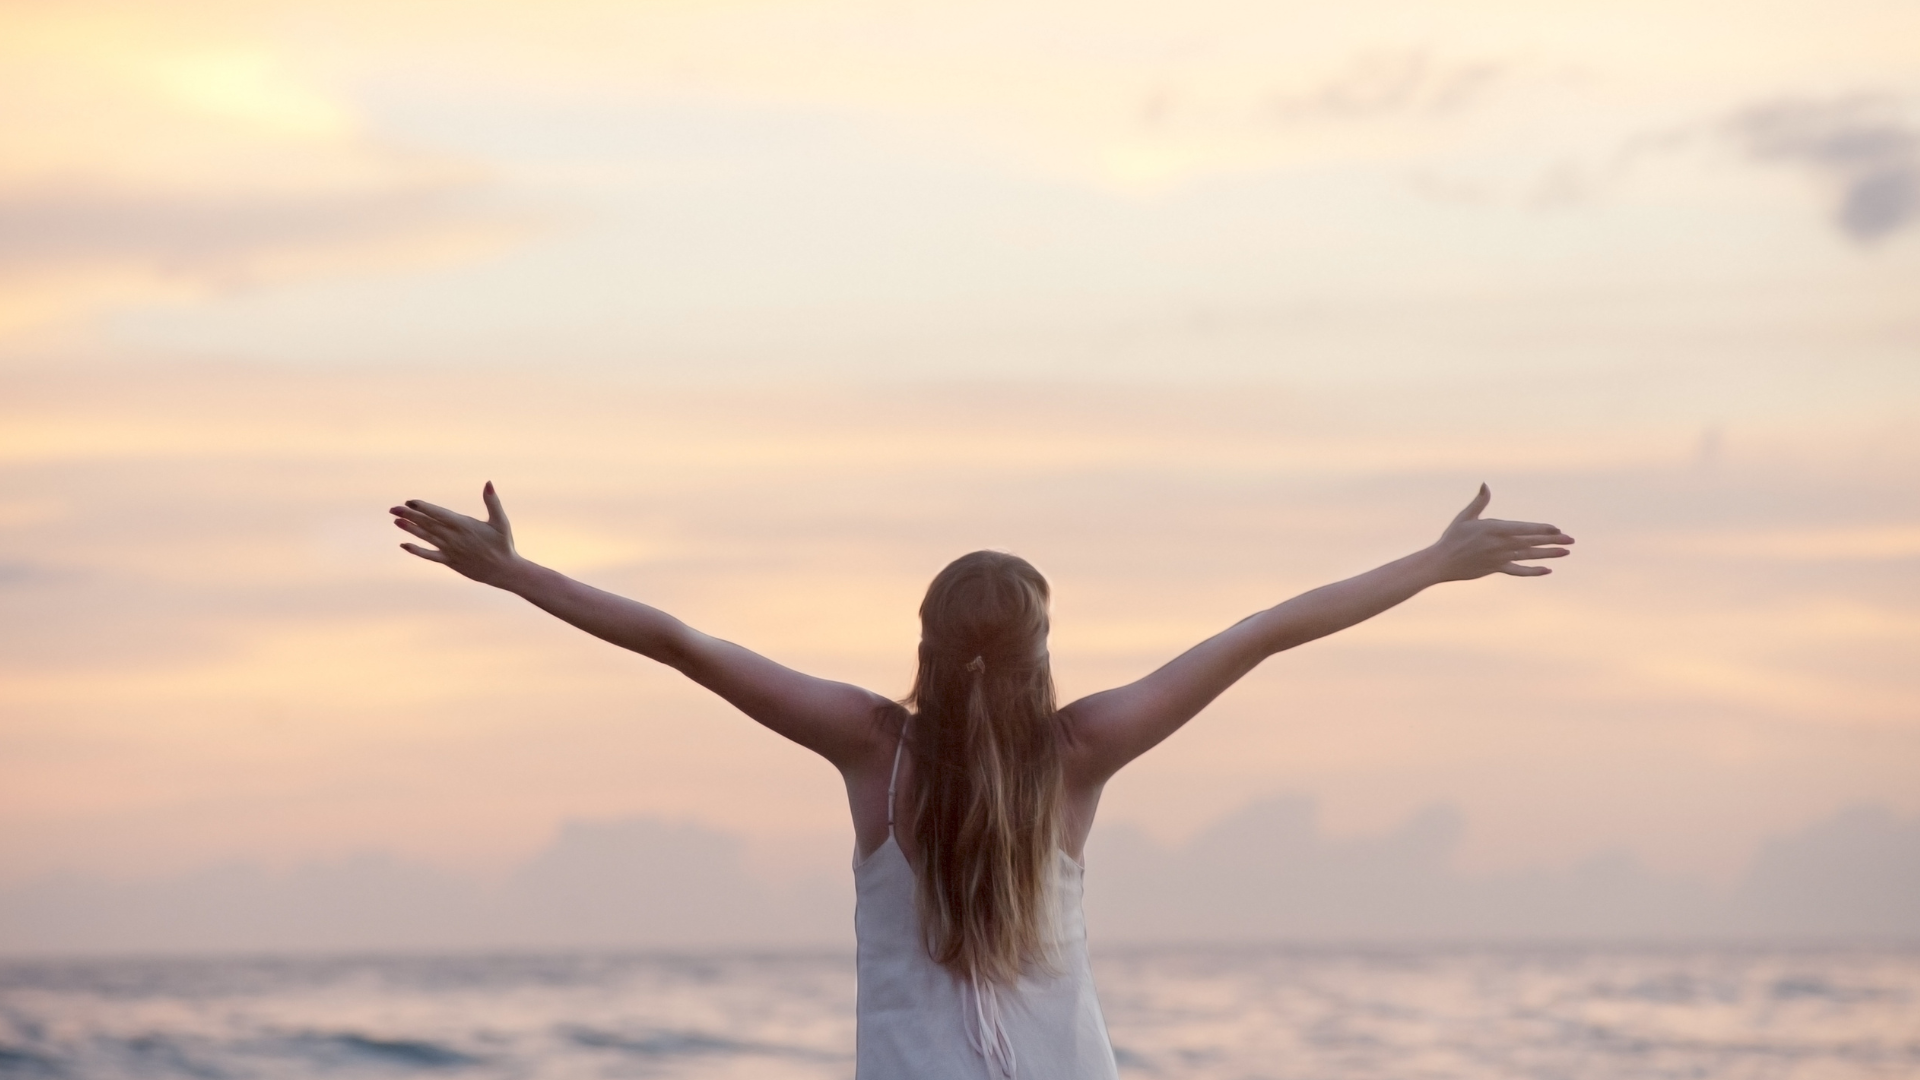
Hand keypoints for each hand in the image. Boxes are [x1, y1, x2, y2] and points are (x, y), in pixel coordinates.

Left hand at [390, 482, 522, 586]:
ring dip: (410, 529)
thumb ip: (493, 502)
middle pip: (428, 524)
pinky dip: (416, 550)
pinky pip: (429, 555)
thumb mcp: (501, 521)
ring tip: (396, 521)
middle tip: (393, 508)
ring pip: (426, 537)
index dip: (423, 507)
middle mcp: (454, 538)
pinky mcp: (449, 561)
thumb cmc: (503, 544)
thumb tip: (488, 483)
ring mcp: (450, 550)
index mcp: (464, 525)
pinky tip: (404, 545)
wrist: (503, 571)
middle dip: (410, 515)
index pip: (439, 514)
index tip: (410, 501)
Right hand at [1429, 484, 1573, 580]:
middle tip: (1571, 540)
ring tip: (1566, 552)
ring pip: (1529, 556)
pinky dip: (1533, 571)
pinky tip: (1547, 570)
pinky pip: (1518, 571)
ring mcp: (1500, 558)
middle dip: (1552, 541)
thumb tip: (1486, 484)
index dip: (1542, 529)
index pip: (1524, 529)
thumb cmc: (1452, 537)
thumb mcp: (1465, 517)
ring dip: (1548, 554)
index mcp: (1494, 529)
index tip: (1557, 529)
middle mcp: (1500, 545)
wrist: (1441, 562)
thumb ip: (1479, 501)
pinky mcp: (1497, 569)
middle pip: (1531, 542)